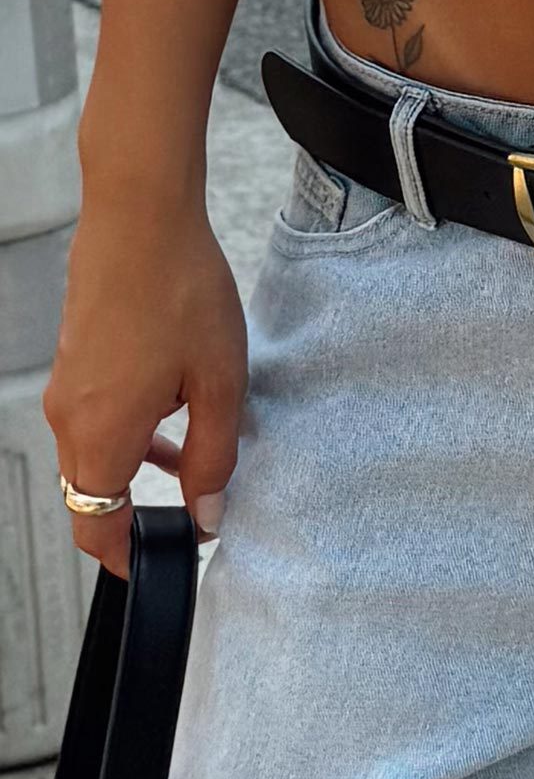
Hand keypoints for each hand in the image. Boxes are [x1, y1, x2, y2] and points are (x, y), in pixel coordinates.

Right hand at [42, 201, 247, 578]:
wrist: (141, 215)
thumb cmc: (181, 291)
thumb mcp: (220, 385)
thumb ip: (213, 458)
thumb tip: (206, 514)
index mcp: (101, 434)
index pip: (95, 526)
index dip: (127, 555)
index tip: (162, 562)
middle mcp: (70, 416)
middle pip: (92, 492)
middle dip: (137, 512)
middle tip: (190, 514)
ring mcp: (68, 384)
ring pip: (95, 451)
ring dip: (140, 466)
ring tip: (194, 460)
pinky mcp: (76, 357)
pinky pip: (96, 415)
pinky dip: (131, 429)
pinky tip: (177, 408)